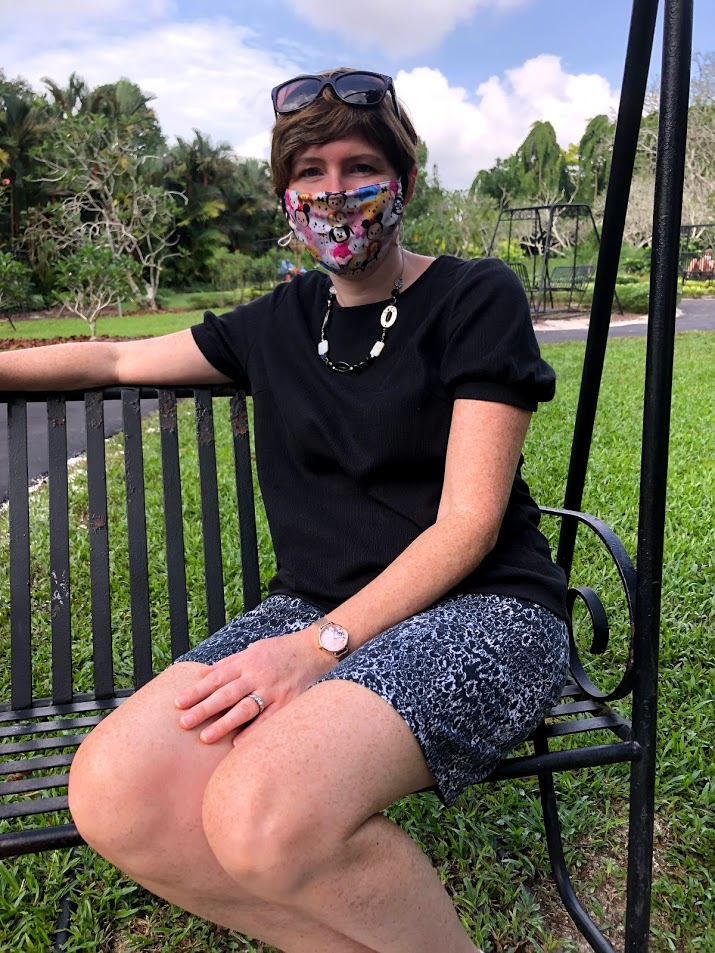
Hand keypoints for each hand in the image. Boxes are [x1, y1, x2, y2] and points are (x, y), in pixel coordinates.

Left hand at [174, 628, 336, 744]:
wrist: (313, 650)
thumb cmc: (279, 651)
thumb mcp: (253, 650)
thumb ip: (229, 663)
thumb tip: (203, 675)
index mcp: (247, 662)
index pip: (216, 677)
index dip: (196, 690)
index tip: (178, 702)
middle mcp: (258, 675)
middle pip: (226, 694)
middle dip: (203, 708)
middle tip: (183, 722)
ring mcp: (273, 690)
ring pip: (244, 708)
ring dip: (223, 724)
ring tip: (204, 737)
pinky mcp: (287, 702)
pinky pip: (268, 719)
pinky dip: (253, 732)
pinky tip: (238, 744)